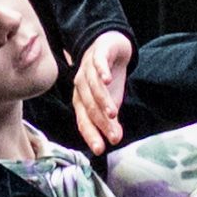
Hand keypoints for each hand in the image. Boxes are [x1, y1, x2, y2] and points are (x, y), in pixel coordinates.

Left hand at [68, 29, 134, 154]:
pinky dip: (102, 71)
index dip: (91, 135)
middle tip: (114, 137)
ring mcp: (87, 69)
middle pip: (89, 106)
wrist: (110, 47)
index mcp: (81, 99)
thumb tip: (116, 139)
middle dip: (101, 123)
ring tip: (113, 113)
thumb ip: (111, 119)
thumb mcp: (111, 100)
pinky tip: (108, 80)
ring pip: (93, 87)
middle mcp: (80, 85)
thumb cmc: (107, 79)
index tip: (100, 150)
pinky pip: (98, 63)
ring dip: (102, 100)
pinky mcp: (97, 54)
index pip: (84, 120)